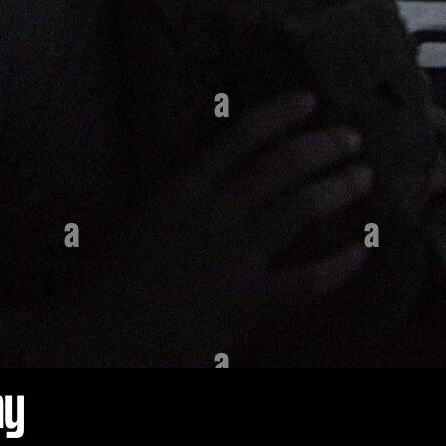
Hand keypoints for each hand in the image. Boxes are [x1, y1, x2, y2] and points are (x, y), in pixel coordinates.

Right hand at [77, 91, 373, 362]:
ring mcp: (227, 259)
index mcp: (179, 190)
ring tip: (364, 175)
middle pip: (281, 166)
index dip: (279, 114)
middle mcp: (209, 215)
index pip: (239, 137)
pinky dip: (340, 264)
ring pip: (299, 208)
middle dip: (322, 146)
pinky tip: (363, 250)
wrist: (82, 344)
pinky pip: (306, 280)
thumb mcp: (138, 221)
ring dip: (337, 187)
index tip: (310, 100)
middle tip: (352, 137)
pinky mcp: (241, 305)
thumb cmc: (101, 288)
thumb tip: (217, 172)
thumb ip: (179, 196)